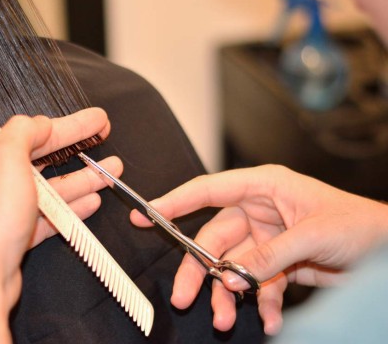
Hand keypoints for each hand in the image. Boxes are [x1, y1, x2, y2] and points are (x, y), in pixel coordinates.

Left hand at [0, 107, 119, 342]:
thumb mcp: (6, 157)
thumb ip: (24, 131)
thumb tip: (39, 123)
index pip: (34, 131)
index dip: (68, 124)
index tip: (95, 120)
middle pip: (46, 156)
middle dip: (78, 146)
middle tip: (104, 134)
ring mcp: (10, 207)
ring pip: (53, 187)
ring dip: (84, 177)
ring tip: (111, 171)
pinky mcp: (20, 232)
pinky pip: (52, 215)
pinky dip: (73, 207)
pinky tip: (93, 201)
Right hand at [130, 165, 387, 334]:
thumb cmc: (361, 224)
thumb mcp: (312, 234)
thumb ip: (268, 255)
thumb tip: (229, 277)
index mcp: (264, 188)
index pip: (209, 191)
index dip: (175, 201)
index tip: (146, 214)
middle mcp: (260, 212)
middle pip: (214, 241)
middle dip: (199, 272)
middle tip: (183, 297)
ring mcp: (268, 240)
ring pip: (232, 268)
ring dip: (228, 296)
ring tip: (225, 321)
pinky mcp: (279, 264)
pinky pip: (259, 285)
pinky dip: (262, 305)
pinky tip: (270, 321)